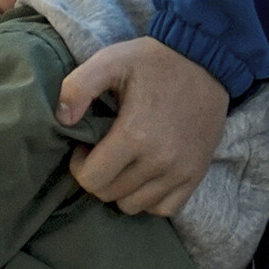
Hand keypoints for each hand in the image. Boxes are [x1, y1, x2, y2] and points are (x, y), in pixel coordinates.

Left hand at [54, 36, 229, 215]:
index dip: (79, 166)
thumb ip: (78, 86)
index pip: (92, 180)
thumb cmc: (153, 61)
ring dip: (121, 190)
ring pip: (135, 206)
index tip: (85, 148)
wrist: (206, 60)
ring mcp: (181, 172)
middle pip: (110, 195)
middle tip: (102, 153)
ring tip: (123, 164)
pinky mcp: (196, 175)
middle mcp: (159, 161)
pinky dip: (149, 199)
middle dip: (97, 177)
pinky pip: (164, 209)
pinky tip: (145, 177)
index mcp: (135, 135)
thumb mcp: (111, 60)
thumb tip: (62, 120)